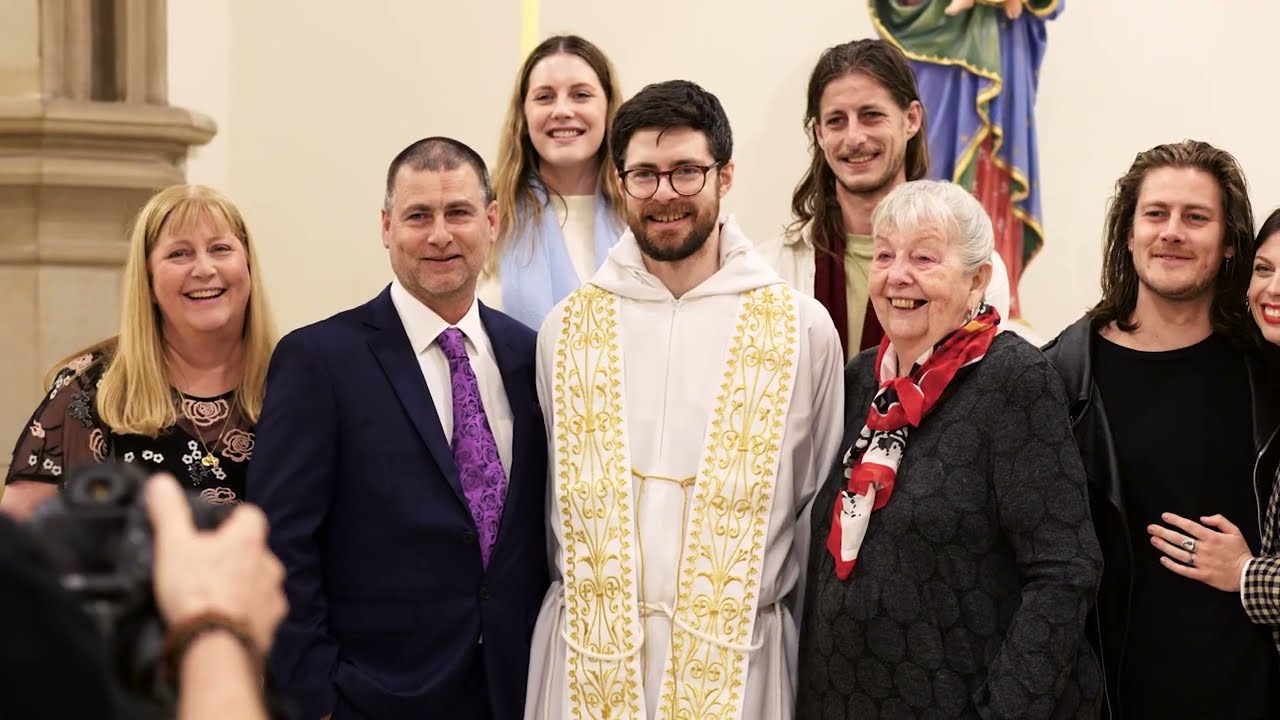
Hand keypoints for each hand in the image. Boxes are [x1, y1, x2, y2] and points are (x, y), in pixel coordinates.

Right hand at [146, 473, 286, 652]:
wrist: (214, 645)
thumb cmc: (197, 593)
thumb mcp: (173, 544)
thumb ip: (168, 511)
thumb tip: (161, 483)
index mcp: (249, 538)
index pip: (249, 514)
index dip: (230, 518)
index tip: (212, 527)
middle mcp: (269, 563)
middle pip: (254, 550)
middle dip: (234, 556)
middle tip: (206, 567)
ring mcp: (273, 594)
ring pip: (259, 582)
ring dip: (242, 585)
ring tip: (213, 596)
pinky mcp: (271, 623)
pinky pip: (261, 612)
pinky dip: (245, 613)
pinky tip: (224, 619)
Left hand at [1147, 512, 1253, 591]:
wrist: (1248, 575)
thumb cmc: (1241, 553)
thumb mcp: (1235, 531)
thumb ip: (1220, 521)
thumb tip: (1203, 518)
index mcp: (1212, 538)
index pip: (1189, 526)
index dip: (1175, 520)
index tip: (1164, 516)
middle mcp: (1204, 549)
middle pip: (1179, 539)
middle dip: (1163, 532)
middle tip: (1151, 528)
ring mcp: (1202, 563)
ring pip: (1179, 553)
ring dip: (1164, 546)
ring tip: (1154, 540)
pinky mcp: (1202, 575)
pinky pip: (1184, 570)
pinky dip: (1172, 565)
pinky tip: (1163, 559)